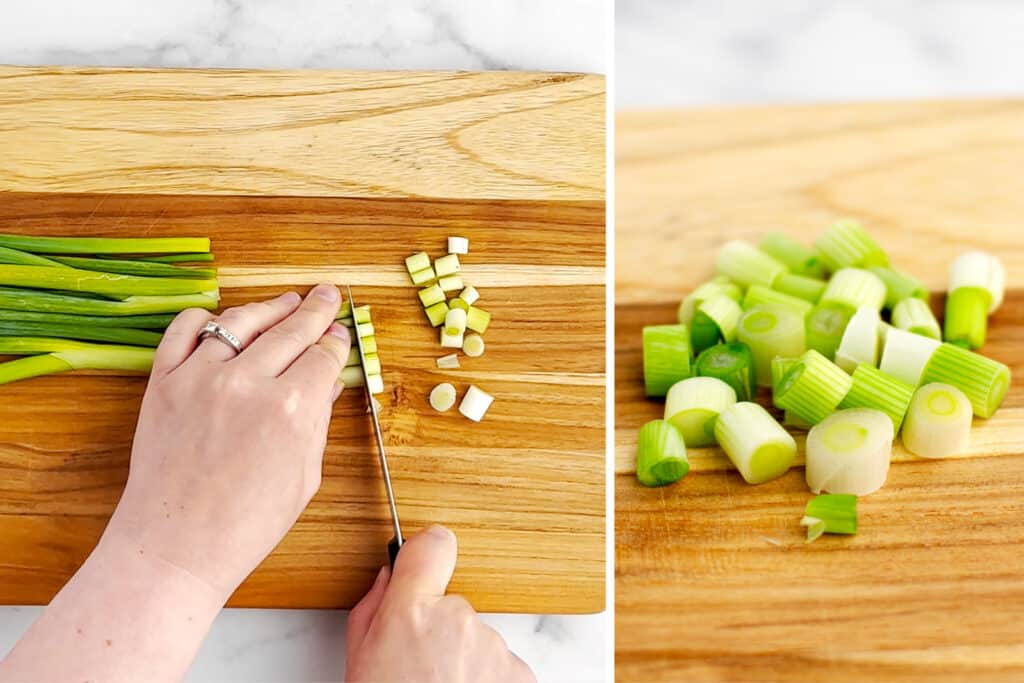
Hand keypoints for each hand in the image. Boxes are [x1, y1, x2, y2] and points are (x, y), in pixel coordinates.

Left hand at [104, 284, 350, 596]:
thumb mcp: (304, 475)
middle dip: (314, 310)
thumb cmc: (245, 524)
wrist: (176, 546)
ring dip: (269, 308)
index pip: (324, 355)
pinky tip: (222, 319)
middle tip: (325, 295)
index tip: (340, 334)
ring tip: (285, 302)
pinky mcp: (164, 382)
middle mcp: (247, 384)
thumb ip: (318, 421)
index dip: (336, 342)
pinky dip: (206, 318)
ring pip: (242, 321)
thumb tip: (328, 383)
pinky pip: (185, 330)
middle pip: (291, 329)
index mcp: (292, 409)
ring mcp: (200, 378)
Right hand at [345, 525, 536, 682]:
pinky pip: (500, 664)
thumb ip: (373, 610)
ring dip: (463, 660)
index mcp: (412, 613)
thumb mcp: (358, 661)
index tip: (424, 561)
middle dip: (439, 630)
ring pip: (477, 638)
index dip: (426, 553)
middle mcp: (459, 621)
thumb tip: (390, 578)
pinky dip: (485, 680)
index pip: (433, 546)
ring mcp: (494, 648)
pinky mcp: (520, 674)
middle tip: (418, 668)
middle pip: (453, 605)